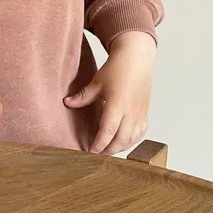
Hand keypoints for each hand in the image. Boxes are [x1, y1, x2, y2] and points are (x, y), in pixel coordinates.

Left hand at [63, 31, 155, 155]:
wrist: (137, 58)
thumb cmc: (118, 68)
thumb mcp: (97, 81)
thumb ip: (83, 96)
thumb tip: (67, 103)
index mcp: (118, 104)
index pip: (108, 131)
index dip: (99, 144)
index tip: (90, 152)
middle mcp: (131, 111)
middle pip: (121, 140)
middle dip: (108, 150)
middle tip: (96, 154)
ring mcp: (140, 113)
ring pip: (132, 139)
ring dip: (120, 147)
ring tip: (107, 150)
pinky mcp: (145, 112)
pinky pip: (141, 133)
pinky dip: (132, 141)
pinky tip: (122, 141)